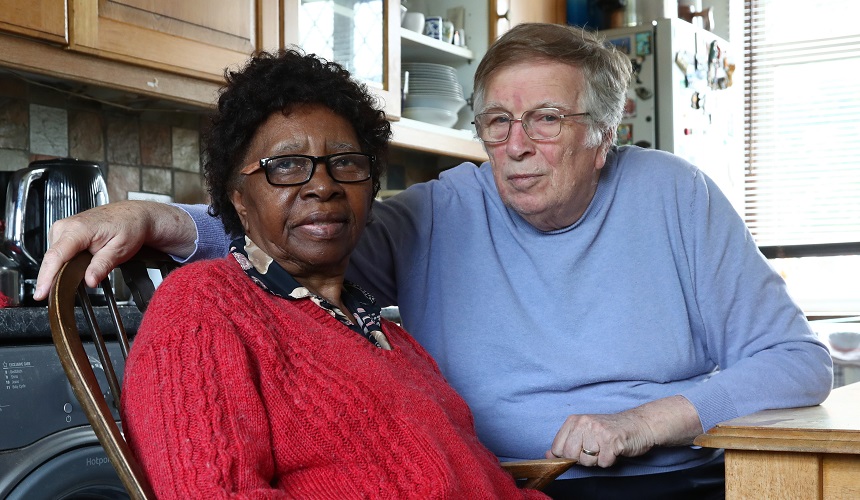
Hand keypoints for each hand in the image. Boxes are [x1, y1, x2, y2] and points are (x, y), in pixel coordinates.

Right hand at [33, 201, 197, 299]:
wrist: (133, 215)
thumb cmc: (129, 227)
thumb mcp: (120, 250)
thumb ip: (102, 266)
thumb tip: (89, 281)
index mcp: (78, 229)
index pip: (56, 256)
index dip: (47, 277)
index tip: (41, 293)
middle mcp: (66, 226)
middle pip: (52, 259)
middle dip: (55, 277)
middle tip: (68, 292)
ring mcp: (63, 228)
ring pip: (54, 257)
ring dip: (61, 269)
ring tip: (83, 271)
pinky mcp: (64, 232)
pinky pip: (58, 252)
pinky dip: (64, 262)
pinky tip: (78, 265)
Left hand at [544, 395, 702, 467]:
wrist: (639, 424)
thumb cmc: (610, 430)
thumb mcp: (584, 432)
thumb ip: (566, 442)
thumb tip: (548, 455)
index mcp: (574, 420)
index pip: (558, 447)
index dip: (567, 456)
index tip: (580, 451)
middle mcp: (584, 423)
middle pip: (571, 455)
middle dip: (584, 459)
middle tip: (596, 449)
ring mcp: (598, 431)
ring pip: (587, 461)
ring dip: (598, 460)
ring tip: (606, 448)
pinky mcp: (612, 441)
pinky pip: (604, 463)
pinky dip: (610, 461)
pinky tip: (614, 450)